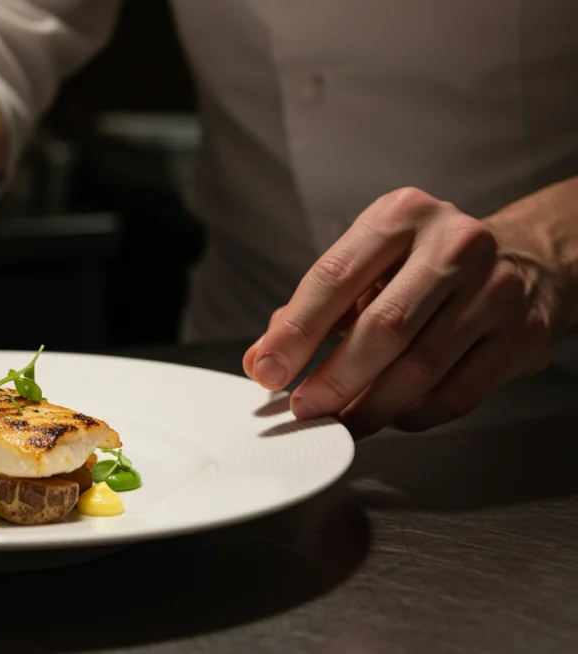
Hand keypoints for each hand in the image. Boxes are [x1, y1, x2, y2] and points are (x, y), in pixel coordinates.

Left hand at [243, 187, 567, 435]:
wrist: (522, 259)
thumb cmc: (423, 266)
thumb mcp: (366, 265)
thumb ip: (311, 310)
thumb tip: (262, 359)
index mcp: (402, 215)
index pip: (334, 277)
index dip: (296, 332)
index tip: (268, 371)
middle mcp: (455, 244)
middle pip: (383, 328)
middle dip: (334, 379)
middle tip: (304, 408)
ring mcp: (497, 289)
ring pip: (422, 367)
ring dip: (372, 406)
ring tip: (342, 421)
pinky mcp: (524, 333)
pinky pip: (460, 392)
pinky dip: (418, 413)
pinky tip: (394, 414)